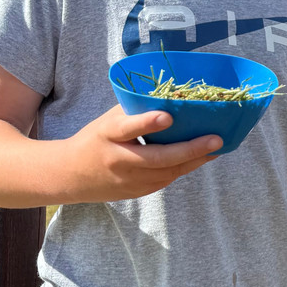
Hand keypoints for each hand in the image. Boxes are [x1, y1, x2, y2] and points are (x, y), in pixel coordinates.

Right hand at [62, 105, 222, 202]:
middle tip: (216, 139)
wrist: (69, 175)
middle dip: (190, 149)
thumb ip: (136, 109)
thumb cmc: (97, 138)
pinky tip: (202, 157)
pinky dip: (185, 168)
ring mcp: (128, 180)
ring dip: (195, 160)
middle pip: (157, 158)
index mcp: (108, 135)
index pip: (127, 128)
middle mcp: (118, 160)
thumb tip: (173, 94)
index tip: (167, 117)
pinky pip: (166, 179)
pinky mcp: (136, 192)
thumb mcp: (109, 119)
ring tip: (217, 147)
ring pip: (168, 172)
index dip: (147, 123)